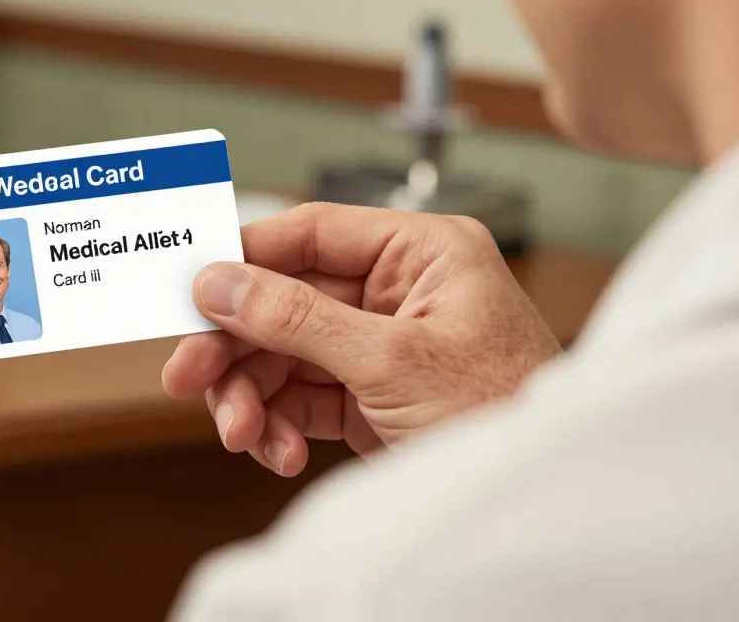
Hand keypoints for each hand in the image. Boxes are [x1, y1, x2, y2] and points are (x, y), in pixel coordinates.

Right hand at [162, 202, 559, 475]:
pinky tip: (278, 451)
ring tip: (244, 434)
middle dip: (237, 348)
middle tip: (188, 377)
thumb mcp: (391, 361)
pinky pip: (303, 398)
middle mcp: (399, 291)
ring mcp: (384, 345)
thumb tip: (223, 283)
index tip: (190, 286)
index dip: (244, 258)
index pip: (311, 235)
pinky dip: (280, 425)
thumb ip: (298, 318)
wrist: (550, 503)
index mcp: (422, 253)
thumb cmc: (506, 413)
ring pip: (285, 355)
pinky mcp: (373, 395)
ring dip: (254, 397)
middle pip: (285, 300)